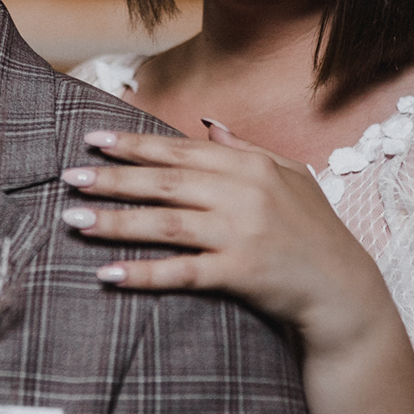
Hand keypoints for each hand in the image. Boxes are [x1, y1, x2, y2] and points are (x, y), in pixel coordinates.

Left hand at [60, 123, 397, 350]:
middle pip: (164, 183)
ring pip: (165, 223)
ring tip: (74, 220)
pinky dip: (144, 273)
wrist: (343, 288)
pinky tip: (109, 274)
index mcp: (250, 165)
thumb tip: (206, 124)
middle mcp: (243, 193)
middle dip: (113, 178)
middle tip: (69, 177)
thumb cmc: (313, 230)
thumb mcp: (289, 176)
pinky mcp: (240, 272)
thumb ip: (244, 149)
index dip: (134, 145)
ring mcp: (241, 233)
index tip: (94, 140)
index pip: (180, 151)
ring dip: (116, 222)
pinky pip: (182, 272)